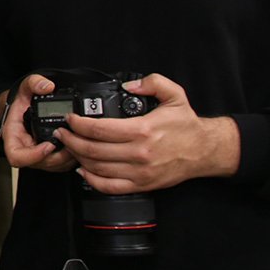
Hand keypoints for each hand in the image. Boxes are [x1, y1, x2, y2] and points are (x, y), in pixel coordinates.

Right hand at [0, 74, 78, 171]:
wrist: (22, 109)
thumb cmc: (21, 103)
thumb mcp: (24, 88)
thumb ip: (34, 83)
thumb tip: (47, 86)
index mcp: (14, 137)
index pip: (17, 157)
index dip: (34, 155)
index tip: (48, 145)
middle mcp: (24, 150)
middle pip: (40, 164)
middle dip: (59, 155)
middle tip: (72, 141)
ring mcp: (37, 156)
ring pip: (53, 166)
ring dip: (67, 158)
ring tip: (78, 142)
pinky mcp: (48, 158)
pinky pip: (60, 165)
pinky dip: (71, 158)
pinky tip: (78, 145)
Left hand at [56, 73, 239, 193]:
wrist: (205, 151)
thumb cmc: (187, 125)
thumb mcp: (174, 94)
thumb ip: (151, 83)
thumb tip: (129, 85)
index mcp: (143, 130)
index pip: (99, 129)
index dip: (79, 124)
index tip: (70, 119)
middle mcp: (139, 154)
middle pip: (93, 150)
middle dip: (72, 140)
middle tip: (64, 133)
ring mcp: (140, 172)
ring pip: (97, 168)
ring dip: (78, 158)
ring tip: (70, 146)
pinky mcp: (142, 185)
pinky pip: (109, 187)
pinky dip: (91, 180)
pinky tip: (83, 170)